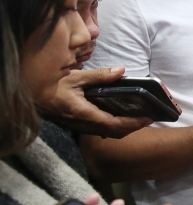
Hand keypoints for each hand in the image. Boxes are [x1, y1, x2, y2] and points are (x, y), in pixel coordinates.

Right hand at [36, 67, 155, 137]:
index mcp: (84, 114)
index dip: (134, 123)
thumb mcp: (75, 77)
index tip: (149, 117)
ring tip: (138, 116)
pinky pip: (99, 130)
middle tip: (148, 116)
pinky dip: (113, 125)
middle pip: (114, 132)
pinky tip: (119, 115)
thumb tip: (121, 71)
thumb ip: (99, 75)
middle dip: (134, 127)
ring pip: (107, 133)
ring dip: (124, 127)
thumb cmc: (51, 86)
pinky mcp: (77, 125)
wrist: (30, 96)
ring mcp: (79, 127)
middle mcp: (83, 124)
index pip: (115, 125)